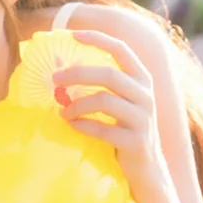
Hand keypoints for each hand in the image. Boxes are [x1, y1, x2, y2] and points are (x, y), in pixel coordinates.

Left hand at [53, 30, 170, 192]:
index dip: (98, 39)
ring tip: (62, 111)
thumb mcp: (122, 102)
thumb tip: (62, 69)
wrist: (147, 168)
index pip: (122, 50)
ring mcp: (143, 118)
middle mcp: (146, 95)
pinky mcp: (136, 141)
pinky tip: (72, 126)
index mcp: (142, 79)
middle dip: (78, 74)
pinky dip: (83, 125)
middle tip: (54, 79)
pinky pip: (103, 129)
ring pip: (105, 101)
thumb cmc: (126, 129)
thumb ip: (103, 84)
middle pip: (109, 74)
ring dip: (77, 104)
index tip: (72, 34)